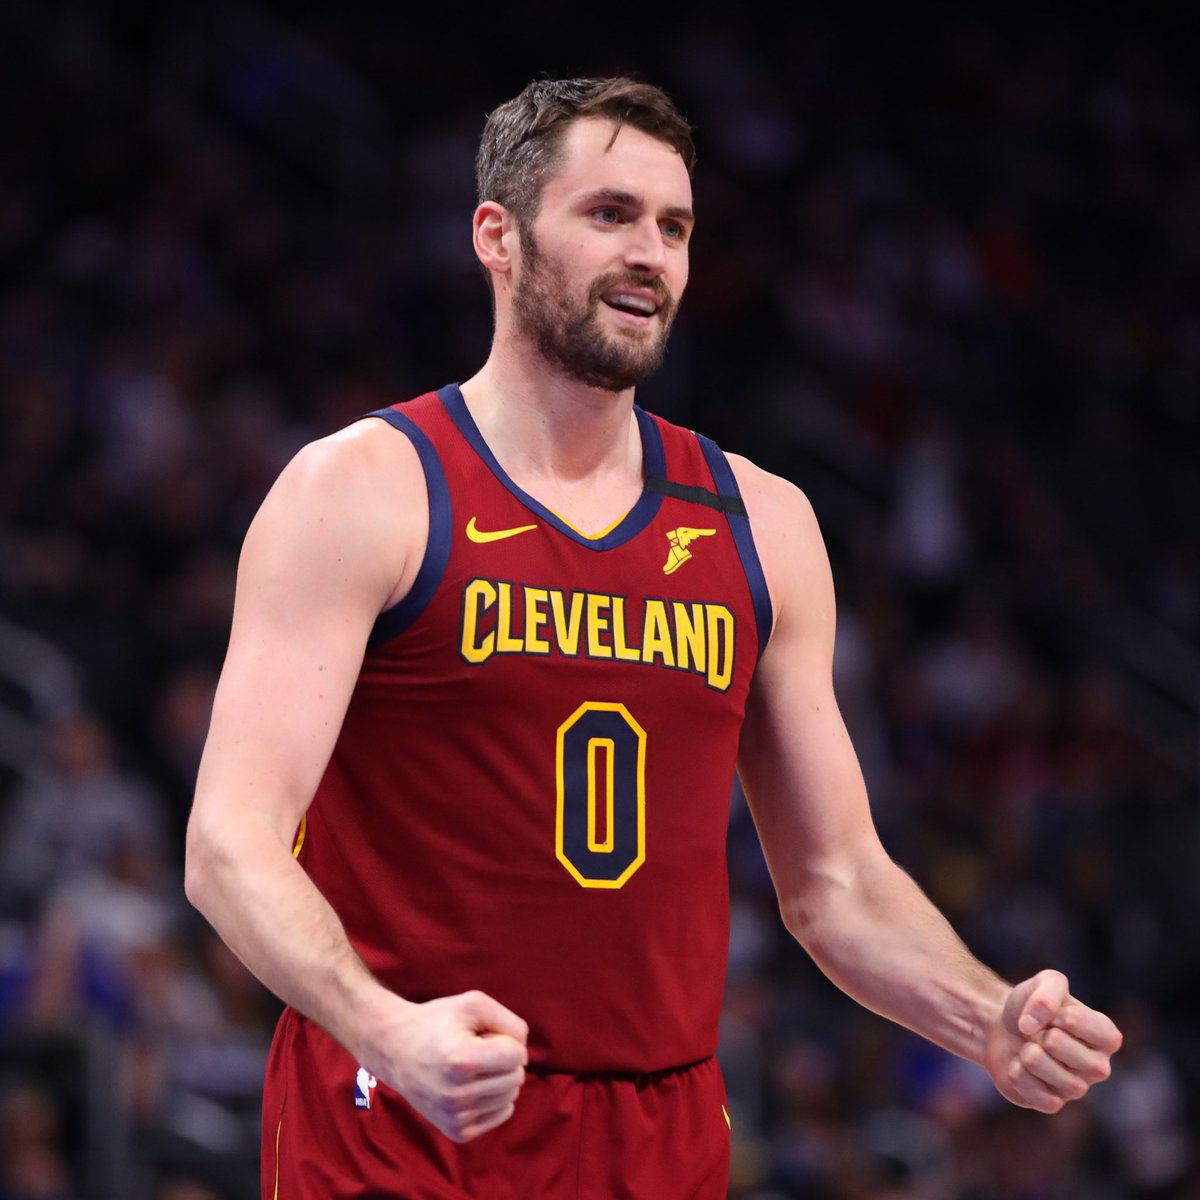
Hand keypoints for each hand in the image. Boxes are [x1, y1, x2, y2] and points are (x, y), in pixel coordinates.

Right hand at [368, 989, 528, 1141]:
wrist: (394, 1049)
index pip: (517, 1055)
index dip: (506, 1039)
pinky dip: (495, 1098)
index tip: (483, 1035)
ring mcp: (456, 1117)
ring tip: (471, 1067)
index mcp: (462, 1061)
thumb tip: (524, 1054)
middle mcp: (458, 1095)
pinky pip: (501, 1114)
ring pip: (511, 1097)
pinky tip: (472, 1085)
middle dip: (504, 1059)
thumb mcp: (473, 1004)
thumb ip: (510, 1022)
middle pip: (516, 1077)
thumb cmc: (436, 1021)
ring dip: (499, 1078)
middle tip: (476, 1049)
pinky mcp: (457, 1132)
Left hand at [984, 969, 1121, 1112]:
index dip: (1072, 1019)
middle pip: (1084, 1061)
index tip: (1056, 1013)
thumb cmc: (1031, 1006)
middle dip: (1049, 1039)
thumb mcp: (1043, 983)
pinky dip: (1021, 1077)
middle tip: (1039, 1033)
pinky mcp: (1051, 1103)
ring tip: (1026, 1047)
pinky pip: (1043, 1101)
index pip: (1106, 1036)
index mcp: (1105, 1036)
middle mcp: (1097, 1066)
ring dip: (1032, 1057)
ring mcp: (1076, 1088)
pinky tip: (1017, 1064)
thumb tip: (1033, 1025)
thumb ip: (1047, 993)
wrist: (999, 1025)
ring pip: (1067, 1085)